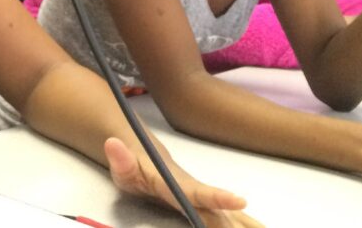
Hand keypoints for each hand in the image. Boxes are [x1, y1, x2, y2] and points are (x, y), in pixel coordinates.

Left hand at [104, 137, 262, 226]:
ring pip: (233, 218)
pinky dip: (248, 225)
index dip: (218, 198)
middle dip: (237, 224)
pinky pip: (231, 220)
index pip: (199, 193)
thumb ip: (120, 158)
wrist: (146, 156)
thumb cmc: (134, 165)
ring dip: (249, 225)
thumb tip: (112, 142)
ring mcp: (206, 201)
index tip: (239, 200)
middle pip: (223, 214)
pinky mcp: (209, 207)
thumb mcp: (122, 165)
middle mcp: (198, 193)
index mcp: (178, 186)